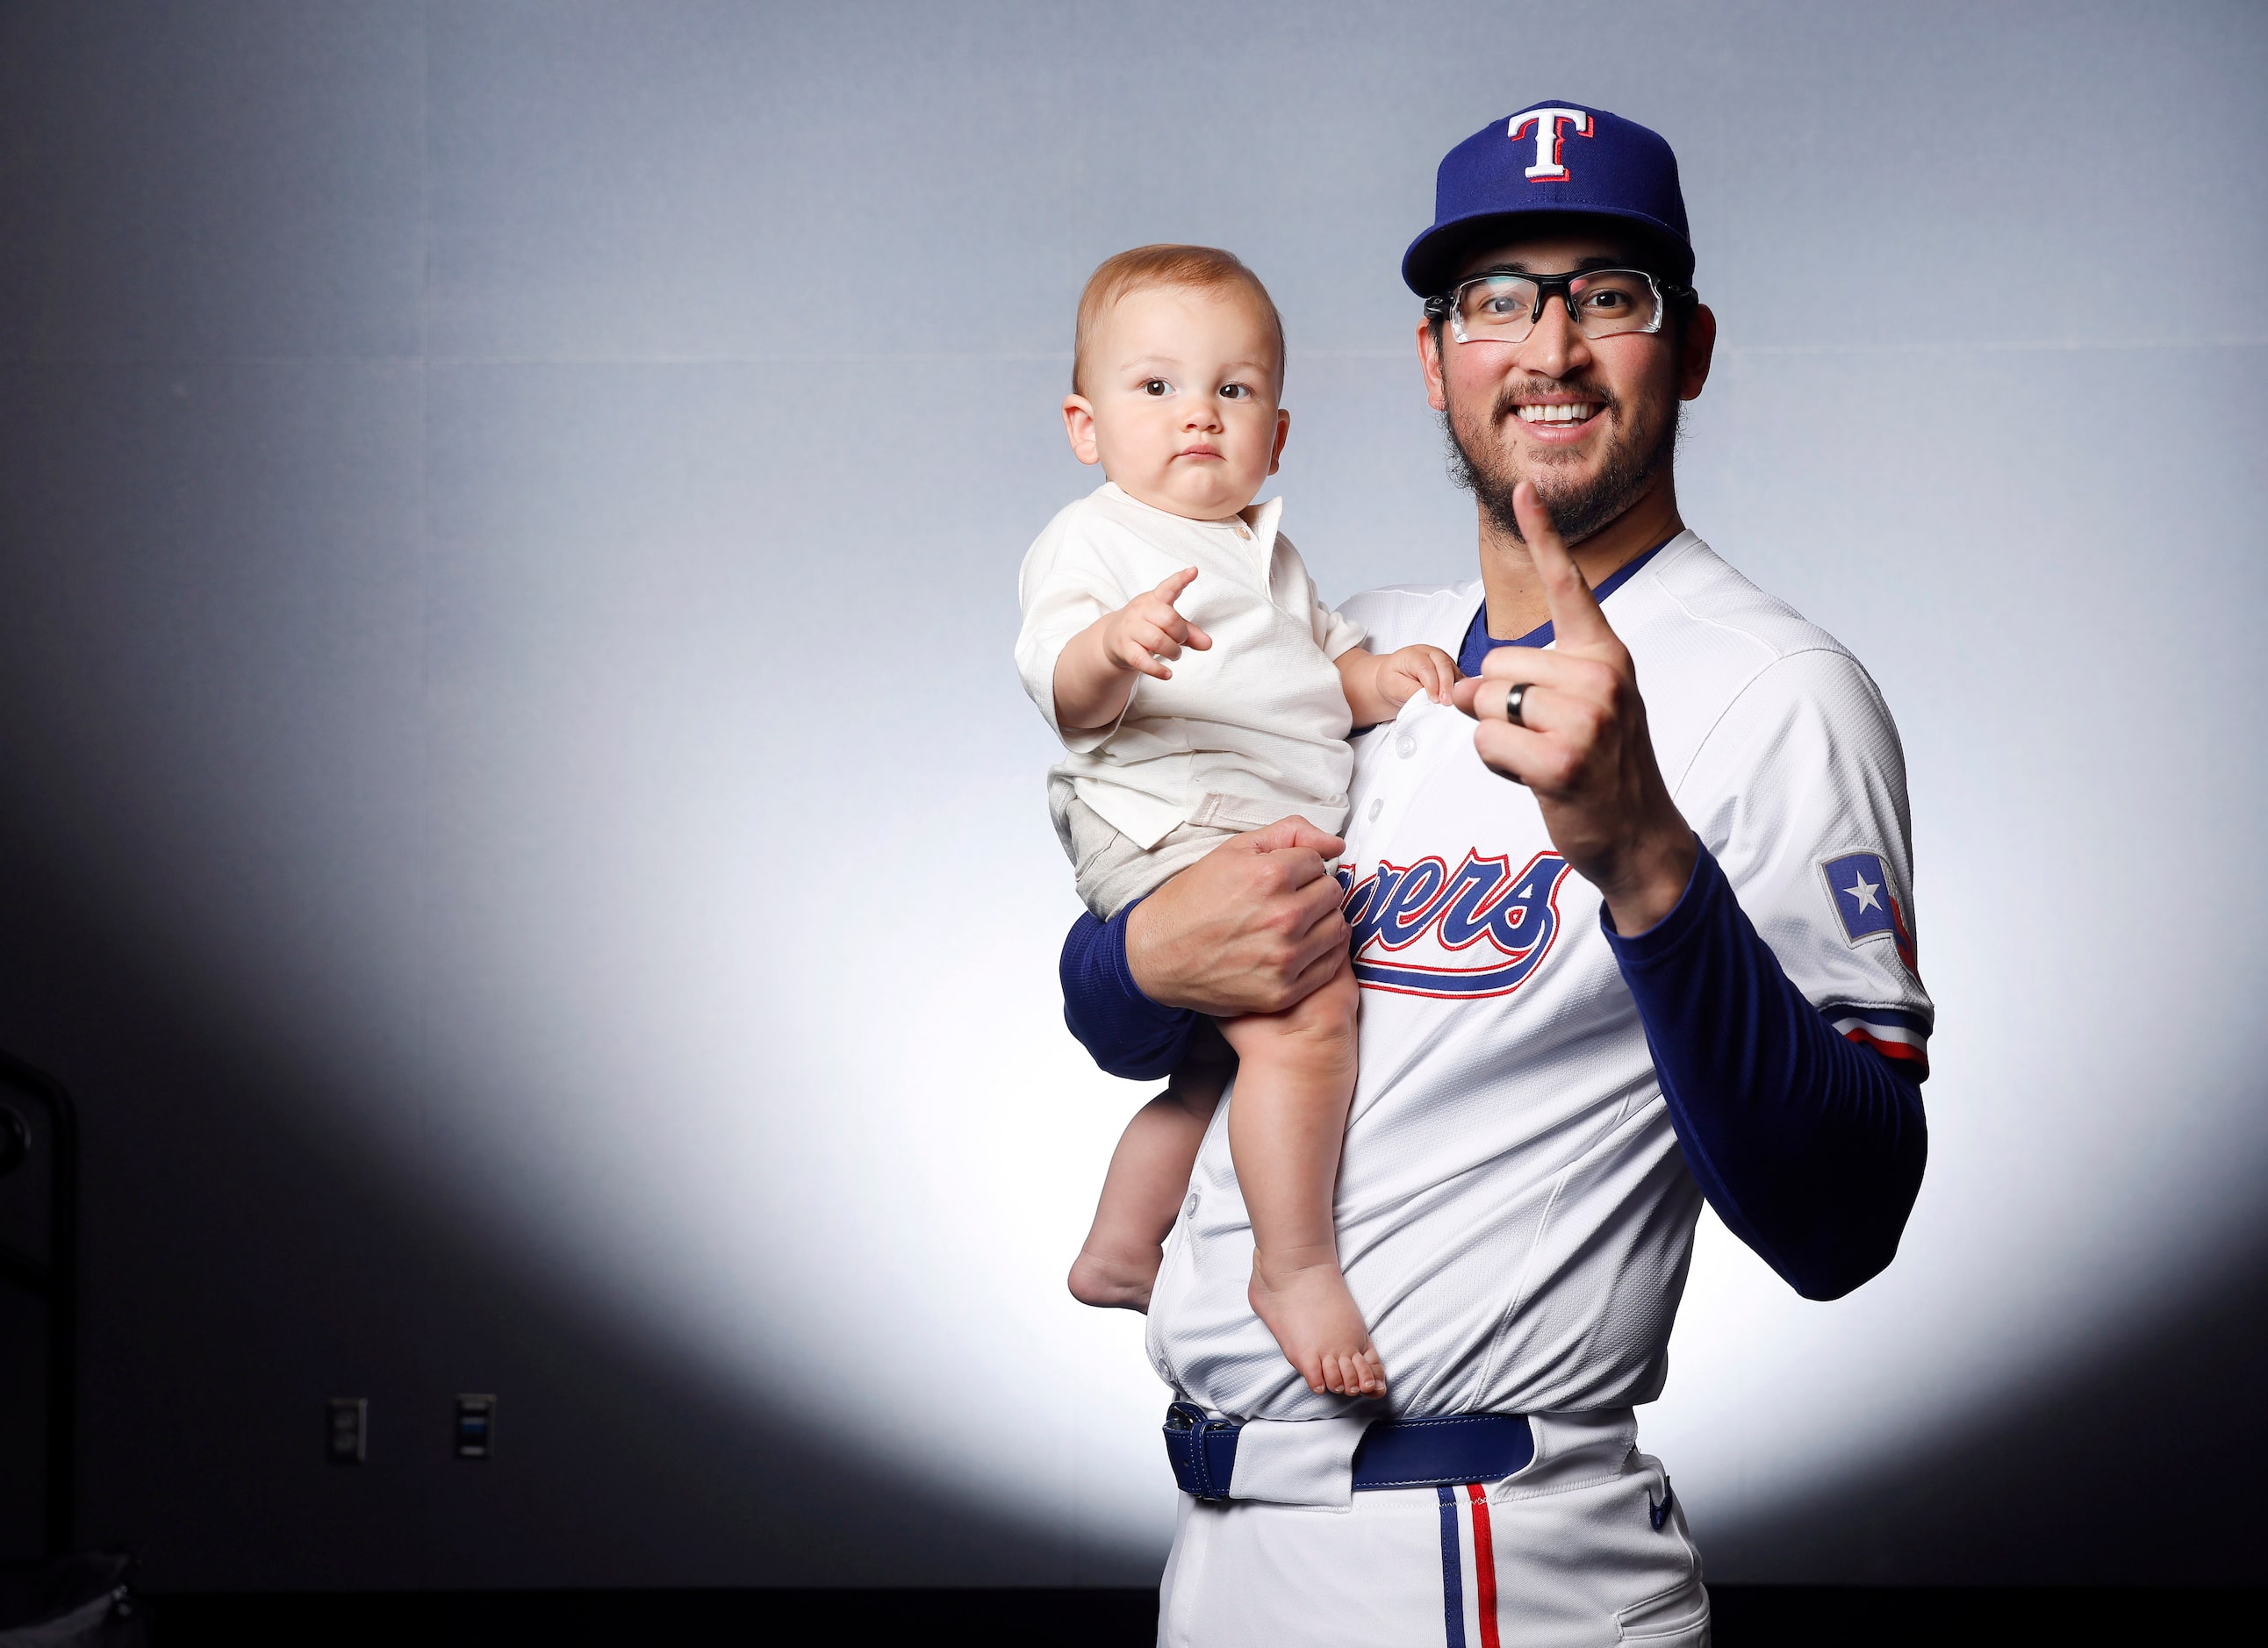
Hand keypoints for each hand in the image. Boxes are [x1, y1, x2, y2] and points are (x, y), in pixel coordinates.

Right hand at [1103, 568, 1212, 681]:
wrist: (1112, 639)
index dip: (1180, 580)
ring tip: (1174, 654)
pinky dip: (1158, 670)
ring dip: (1173, 652)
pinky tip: (1168, 674)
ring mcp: (1130, 630)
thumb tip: (1208, 644)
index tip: (1193, 571)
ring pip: (1158, 641)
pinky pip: (1142, 660)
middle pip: (1169, 619)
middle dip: (1181, 634)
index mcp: (1153, 600)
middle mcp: (1140, 611)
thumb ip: (1190, 633)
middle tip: (1180, 641)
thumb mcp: (1167, 625)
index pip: (1168, 587)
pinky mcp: (1124, 649)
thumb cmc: (1146, 627)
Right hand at [1126, 818, 1350, 1015]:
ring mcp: (1284, 958)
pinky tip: (1296, 947)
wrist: (1156, 953)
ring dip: (1320, 922)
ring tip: (1290, 924)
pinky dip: (1320, 954)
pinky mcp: (1283, 990)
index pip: (1318, 863)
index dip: (1299, 867)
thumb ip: (1290, 834)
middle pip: (1332, 894)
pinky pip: (1330, 965)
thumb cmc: (1192, 900)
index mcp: (1271, 875)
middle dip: (1313, 892)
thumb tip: (1335, 844)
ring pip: (1337, 928)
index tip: (1280, 878)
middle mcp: (1282, 917)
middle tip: (1285, 900)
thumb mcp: (1234, 850)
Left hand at [1377, 644, 1459, 707]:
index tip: (1434, 700)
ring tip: (1453, 704)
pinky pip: (1459, 678)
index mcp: (1414, 654)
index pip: (1426, 667)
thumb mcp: (1393, 686)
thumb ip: (1409, 690)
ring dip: (1455, 687)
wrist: (1393, 679)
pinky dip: (1459, 689)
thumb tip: (1427, 698)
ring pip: (1454, 671)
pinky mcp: (1450, 671)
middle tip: (1447, 702)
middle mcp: (1431, 654)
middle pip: (1444, 665)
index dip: (1432, 684)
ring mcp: (1443, 661)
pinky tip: (1458, 700)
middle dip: (1447, 685)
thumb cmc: (1391, 681)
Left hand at [1449, 483, 1695, 933]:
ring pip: (1487, 703)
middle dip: (1500, 705)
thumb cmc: (1603, 768)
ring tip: (1545, 758)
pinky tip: (1537, 779)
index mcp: (1606, 653)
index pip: (1567, 584)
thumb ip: (1533, 682)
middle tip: (1547, 739)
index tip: (1523, 489)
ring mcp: (1586, 718)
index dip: (1543, 535)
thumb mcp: (1584, 708)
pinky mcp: (1562, 760)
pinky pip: (1487, 743)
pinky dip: (1497, 764)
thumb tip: (1465, 688)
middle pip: (1497, 664)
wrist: (1641, 835)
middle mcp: (1601, 676)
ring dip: (1498, 738)